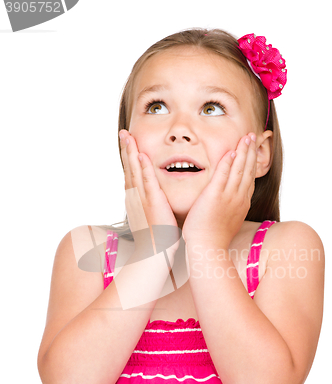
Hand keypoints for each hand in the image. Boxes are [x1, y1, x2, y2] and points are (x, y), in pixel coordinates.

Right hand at [119, 130, 179, 253]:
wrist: (155, 250)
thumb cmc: (156, 237)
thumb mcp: (151, 217)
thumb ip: (151, 205)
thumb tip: (154, 201)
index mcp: (136, 199)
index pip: (131, 174)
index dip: (128, 158)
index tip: (127, 144)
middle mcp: (135, 196)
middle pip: (129, 168)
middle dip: (126, 149)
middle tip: (123, 133)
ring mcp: (142, 198)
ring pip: (135, 170)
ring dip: (131, 152)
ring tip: (128, 136)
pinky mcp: (153, 201)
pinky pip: (147, 180)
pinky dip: (143, 167)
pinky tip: (141, 155)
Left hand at [182, 133, 257, 249]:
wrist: (208, 247)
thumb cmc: (213, 238)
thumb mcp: (227, 222)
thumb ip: (230, 210)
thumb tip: (229, 208)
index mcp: (241, 204)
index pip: (249, 179)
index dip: (252, 164)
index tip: (253, 151)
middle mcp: (238, 198)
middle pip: (248, 170)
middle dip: (251, 152)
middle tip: (253, 137)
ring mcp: (228, 197)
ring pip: (239, 169)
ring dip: (243, 152)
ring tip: (246, 138)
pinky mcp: (215, 196)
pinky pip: (223, 175)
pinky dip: (228, 163)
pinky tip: (231, 152)